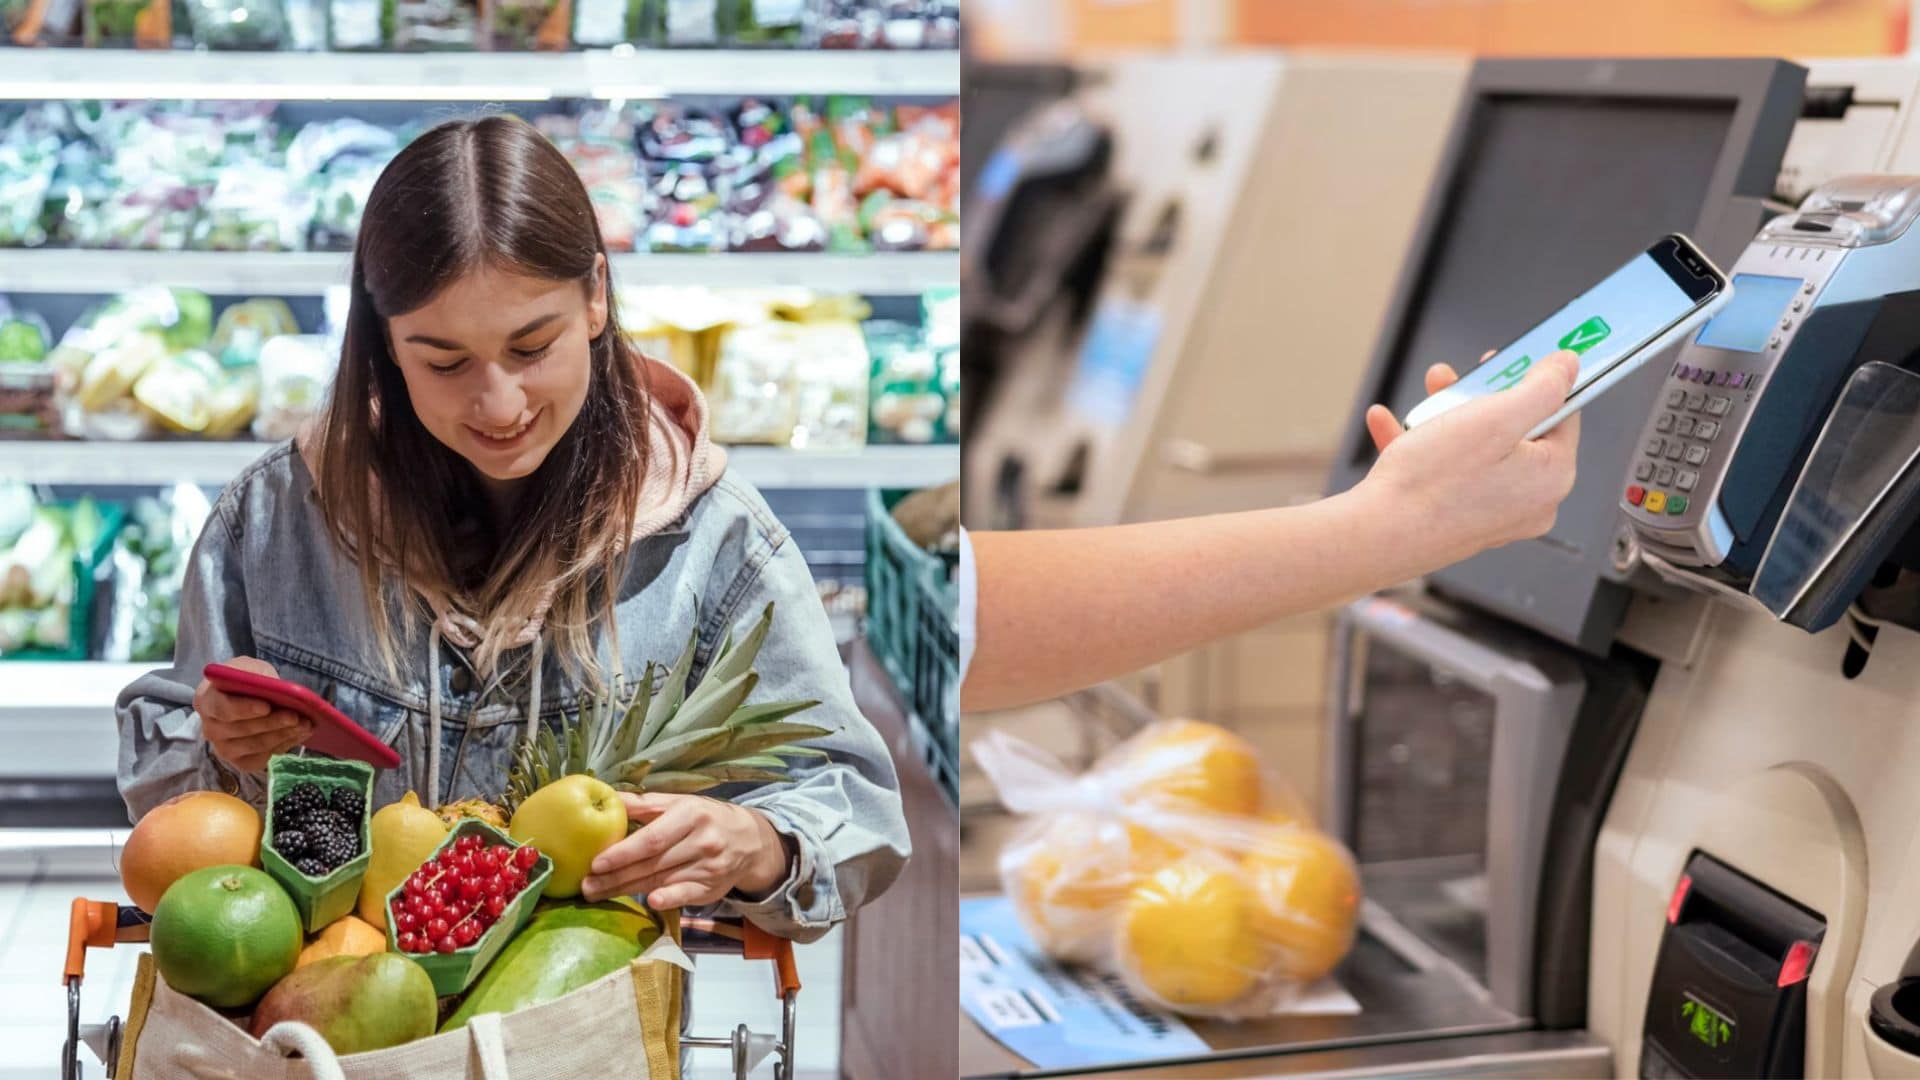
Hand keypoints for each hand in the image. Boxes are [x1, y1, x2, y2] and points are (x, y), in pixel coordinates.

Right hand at [194, 656, 312, 773]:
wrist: (246, 698)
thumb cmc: (246, 680)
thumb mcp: (250, 668)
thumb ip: (258, 676)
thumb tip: (277, 689)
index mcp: (205, 700)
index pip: (221, 708)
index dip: (244, 708)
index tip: (267, 706)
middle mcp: (210, 728)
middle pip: (240, 729)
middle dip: (272, 723)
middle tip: (296, 716)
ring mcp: (223, 748)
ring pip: (254, 746)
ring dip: (282, 735)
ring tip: (305, 724)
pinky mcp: (240, 761)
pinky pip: (262, 758)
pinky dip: (284, 746)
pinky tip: (300, 734)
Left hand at [580, 792, 790, 909]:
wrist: (749, 840)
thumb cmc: (705, 819)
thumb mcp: (680, 803)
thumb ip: (646, 804)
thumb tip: (609, 797)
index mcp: (691, 815)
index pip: (652, 838)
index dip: (622, 853)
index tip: (595, 863)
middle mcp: (703, 842)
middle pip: (652, 863)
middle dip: (615, 877)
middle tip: (586, 886)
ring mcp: (709, 867)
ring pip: (661, 881)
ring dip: (626, 890)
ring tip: (597, 895)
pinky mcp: (712, 889)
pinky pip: (686, 895)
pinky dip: (669, 899)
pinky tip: (651, 903)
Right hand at [1358, 349, 1581, 564]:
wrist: (1376, 537)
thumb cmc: (1432, 482)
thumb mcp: (1495, 417)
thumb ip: (1542, 387)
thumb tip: (1569, 366)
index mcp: (1552, 477)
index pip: (1562, 413)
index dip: (1534, 380)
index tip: (1509, 361)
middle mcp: (1531, 502)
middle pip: (1515, 431)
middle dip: (1479, 398)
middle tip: (1453, 379)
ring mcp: (1495, 516)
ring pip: (1477, 450)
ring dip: (1445, 419)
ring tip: (1420, 402)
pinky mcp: (1460, 522)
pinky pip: (1449, 474)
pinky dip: (1423, 448)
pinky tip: (1389, 425)